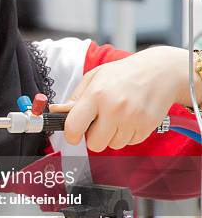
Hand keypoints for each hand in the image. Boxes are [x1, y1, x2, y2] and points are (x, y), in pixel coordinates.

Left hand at [49, 46, 201, 151]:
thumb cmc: (124, 74)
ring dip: (112, 135)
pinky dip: (128, 134)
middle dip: (94, 137)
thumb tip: (56, 112)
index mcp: (96, 94)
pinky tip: (131, 117)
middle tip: (99, 122)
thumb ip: (76, 97)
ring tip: (118, 116)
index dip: (71, 135)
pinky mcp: (147, 127)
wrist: (161, 72)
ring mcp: (132, 119)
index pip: (73, 127)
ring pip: (113, 145)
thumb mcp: (95, 77)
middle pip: (94, 145)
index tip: (73, 133)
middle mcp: (114, 108)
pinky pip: (129, 143)